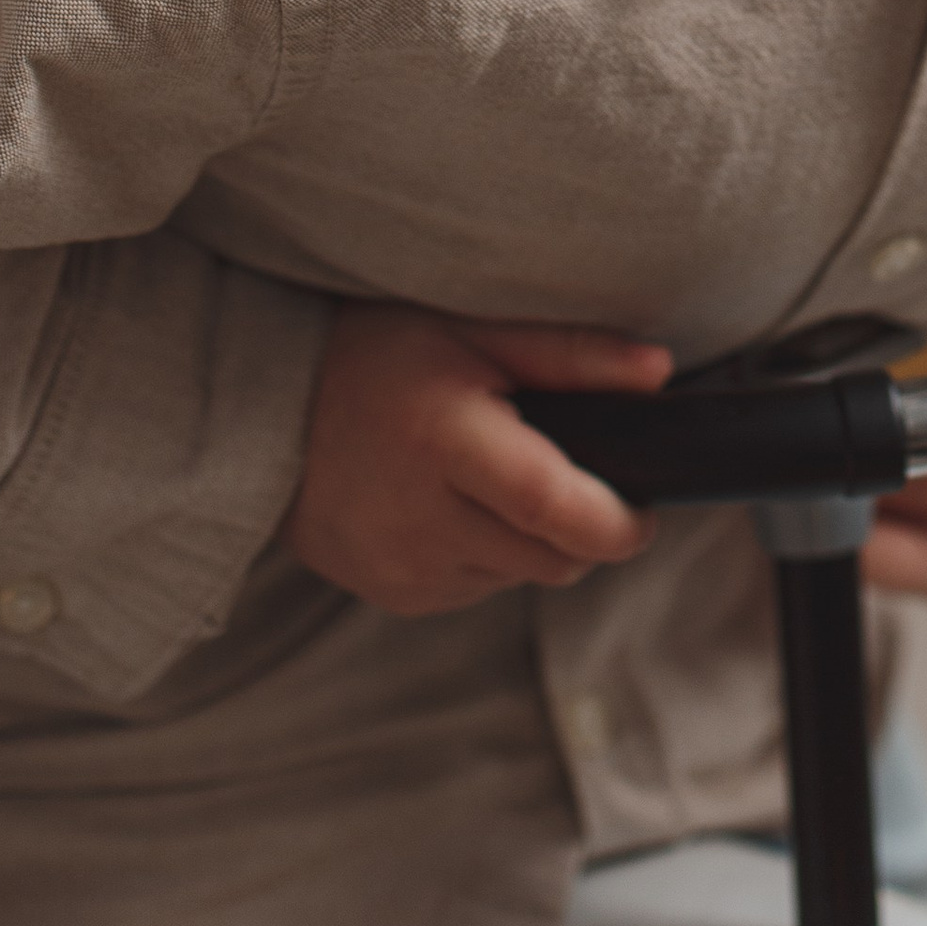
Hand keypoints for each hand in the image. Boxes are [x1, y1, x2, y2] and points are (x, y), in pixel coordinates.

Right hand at [286, 303, 670, 617]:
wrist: (266, 410)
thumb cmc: (377, 352)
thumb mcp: (473, 330)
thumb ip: (571, 354)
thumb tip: (660, 374)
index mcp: (446, 441)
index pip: (554, 507)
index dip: (616, 521)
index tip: (644, 509)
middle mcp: (422, 518)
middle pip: (552, 557)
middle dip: (581, 525)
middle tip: (567, 470)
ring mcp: (403, 567)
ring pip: (519, 577)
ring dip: (531, 540)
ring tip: (494, 476)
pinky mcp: (392, 595)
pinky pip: (476, 588)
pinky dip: (487, 555)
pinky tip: (454, 503)